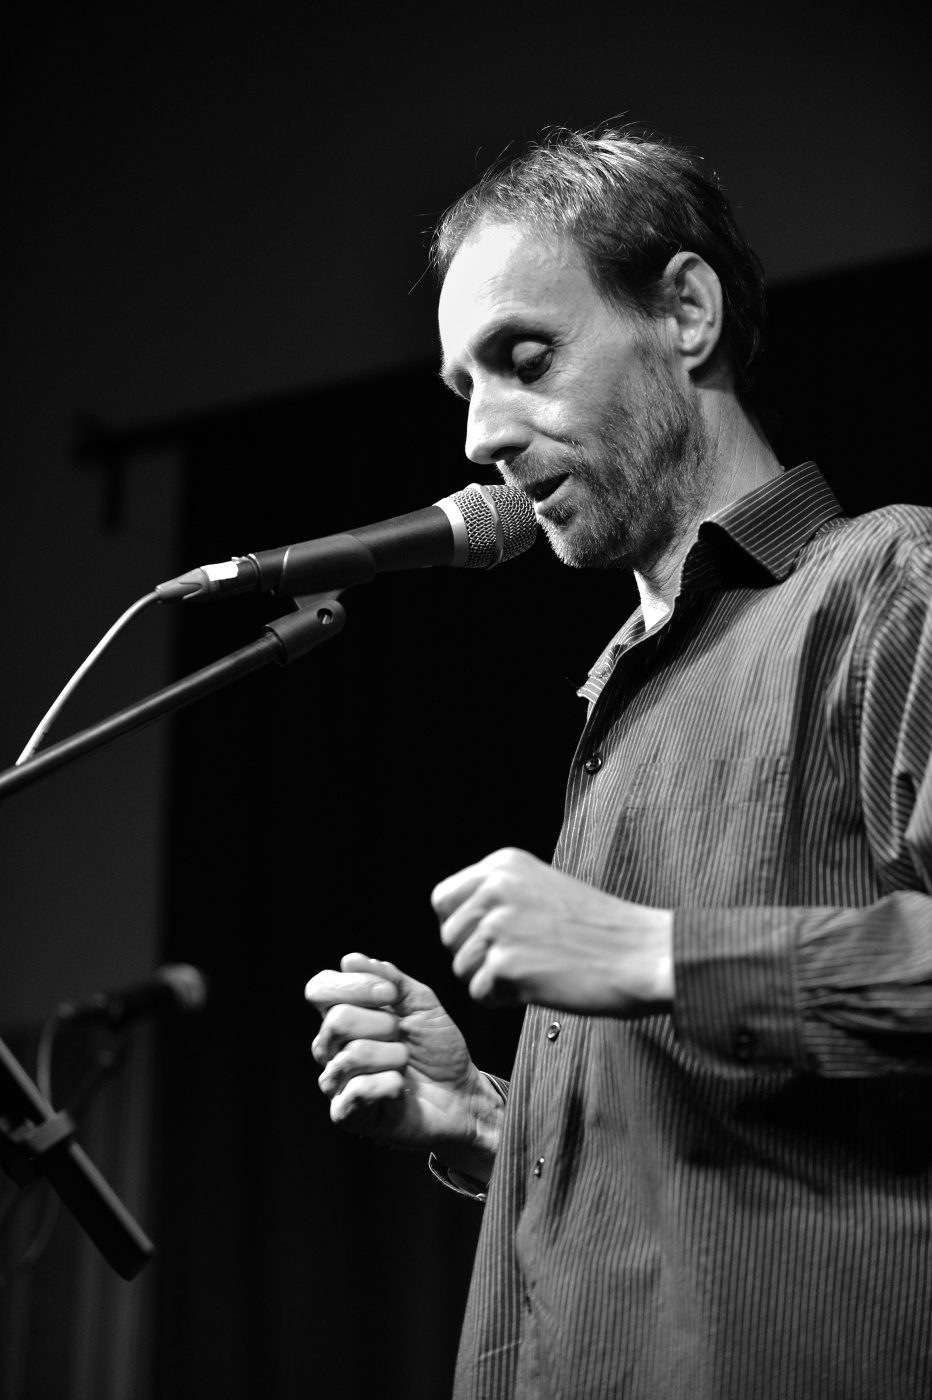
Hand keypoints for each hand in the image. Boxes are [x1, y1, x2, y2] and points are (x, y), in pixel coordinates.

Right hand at [305, 953, 501, 1178]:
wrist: (461, 1094)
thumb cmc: (437, 1048)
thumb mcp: (420, 1003)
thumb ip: (389, 978)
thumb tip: (350, 959)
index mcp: (345, 1014)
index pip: (319, 988)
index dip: (353, 986)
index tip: (390, 993)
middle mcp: (332, 1046)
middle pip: (336, 1020)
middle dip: (382, 1024)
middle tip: (402, 1035)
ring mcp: (336, 1080)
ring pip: (350, 1055)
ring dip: (393, 1056)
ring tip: (405, 1063)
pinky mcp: (346, 1114)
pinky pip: (357, 1091)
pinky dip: (390, 1085)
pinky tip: (401, 1088)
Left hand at [432, 848, 673, 1014]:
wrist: (644, 954)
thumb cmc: (599, 930)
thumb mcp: (542, 888)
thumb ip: (500, 896)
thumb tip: (454, 923)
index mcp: (503, 864)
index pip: (443, 899)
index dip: (461, 926)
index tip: (491, 939)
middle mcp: (495, 888)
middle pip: (449, 938)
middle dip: (477, 958)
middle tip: (522, 960)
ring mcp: (498, 925)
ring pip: (461, 969)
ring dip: (492, 981)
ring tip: (536, 971)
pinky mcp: (505, 964)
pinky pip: (480, 995)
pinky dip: (505, 1001)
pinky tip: (539, 987)